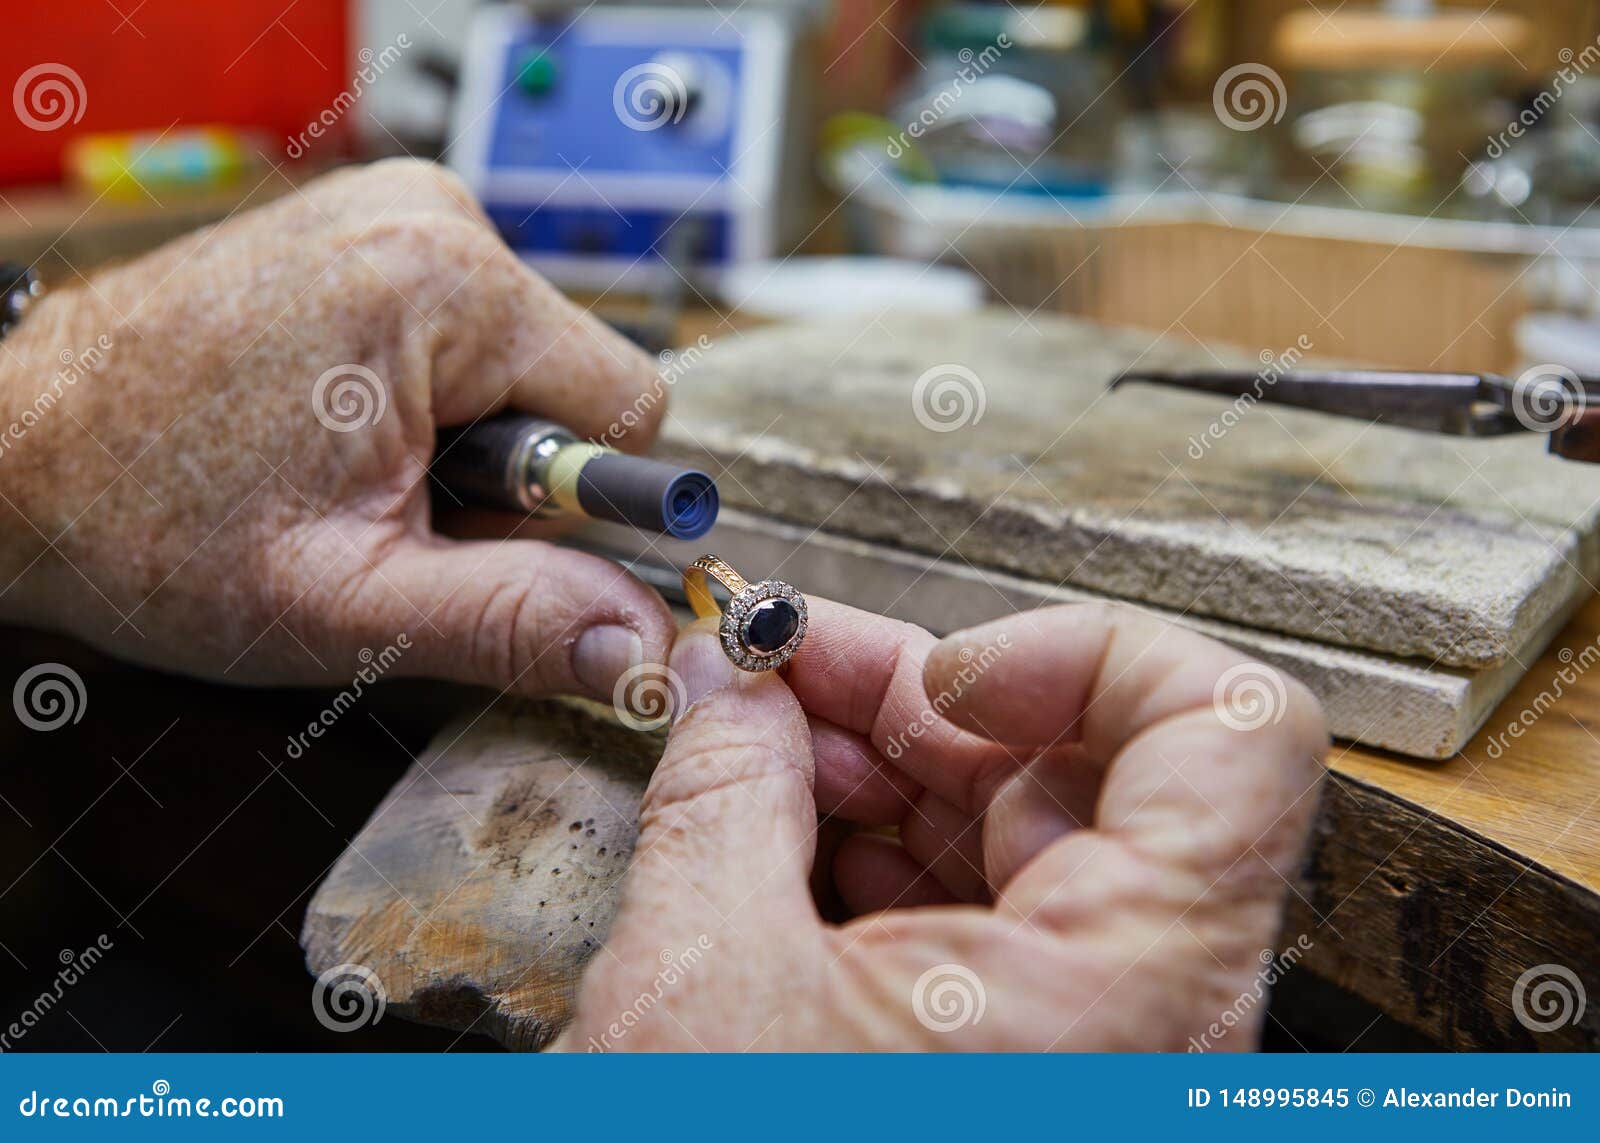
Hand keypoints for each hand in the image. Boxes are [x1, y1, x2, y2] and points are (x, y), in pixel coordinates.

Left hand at [0, 160, 673, 698]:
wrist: (14, 459)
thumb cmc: (146, 524)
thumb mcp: (349, 606)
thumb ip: (515, 623)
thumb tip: (642, 646)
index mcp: (443, 284)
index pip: (630, 406)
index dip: (568, 503)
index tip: (469, 534)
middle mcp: (426, 216)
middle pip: (572, 380)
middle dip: (505, 471)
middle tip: (385, 510)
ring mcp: (391, 210)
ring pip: (523, 362)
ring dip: (465, 439)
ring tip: (349, 470)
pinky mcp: (364, 229)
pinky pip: (466, 331)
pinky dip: (429, 397)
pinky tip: (342, 431)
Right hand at [560, 601, 1326, 1050]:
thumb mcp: (708, 987)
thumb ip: (726, 793)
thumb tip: (730, 686)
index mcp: (1139, 997)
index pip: (1232, 733)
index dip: (1087, 659)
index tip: (948, 673)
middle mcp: (1143, 1013)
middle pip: (1083, 766)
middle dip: (914, 697)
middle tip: (779, 664)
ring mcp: (1080, 1035)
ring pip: (1012, 829)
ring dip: (875, 764)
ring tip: (748, 738)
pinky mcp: (1013, 1052)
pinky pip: (966, 903)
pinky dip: (869, 844)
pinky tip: (769, 820)